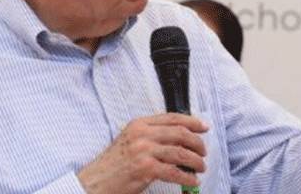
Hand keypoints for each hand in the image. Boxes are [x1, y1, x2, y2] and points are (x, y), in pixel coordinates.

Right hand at [77, 113, 207, 193]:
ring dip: (196, 161)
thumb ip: (150, 135)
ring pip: (180, 152)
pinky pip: (174, 172)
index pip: (172, 118)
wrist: (97, 181)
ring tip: (201, 167)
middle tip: (204, 152)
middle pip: (180, 133)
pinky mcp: (145, 169)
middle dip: (197, 143)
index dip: (192, 122)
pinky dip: (187, 177)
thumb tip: (178, 137)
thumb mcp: (130, 140)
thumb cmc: (114, 164)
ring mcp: (144, 151)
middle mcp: (142, 134)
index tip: (204, 127)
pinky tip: (192, 180)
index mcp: (139, 124)